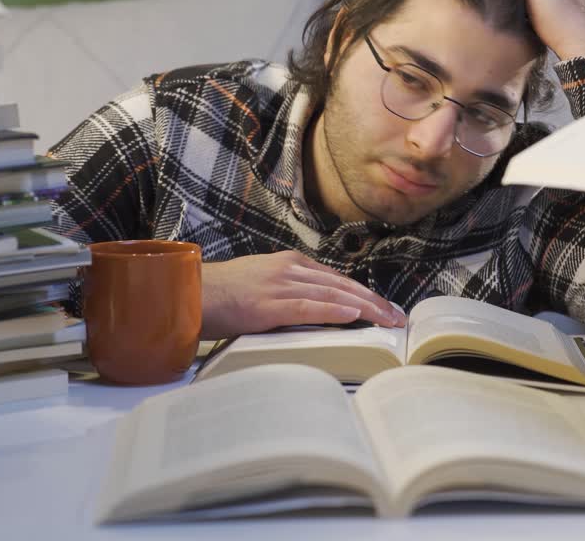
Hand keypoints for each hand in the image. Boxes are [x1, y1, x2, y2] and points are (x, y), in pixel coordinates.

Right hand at [200, 251, 405, 338]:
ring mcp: (278, 286)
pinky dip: (334, 310)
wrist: (187, 293)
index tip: (384, 307)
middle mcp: (288, 270)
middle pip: (342, 284)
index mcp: (287, 264)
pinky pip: (308, 307)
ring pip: (332, 294)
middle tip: (397, 318)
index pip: (336, 278)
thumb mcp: (259, 284)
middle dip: (373, 302)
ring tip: (386, 321)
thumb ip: (286, 293)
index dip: (364, 293)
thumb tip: (311, 310)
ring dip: (364, 308)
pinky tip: (353, 315)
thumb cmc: (219, 294)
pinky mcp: (267, 305)